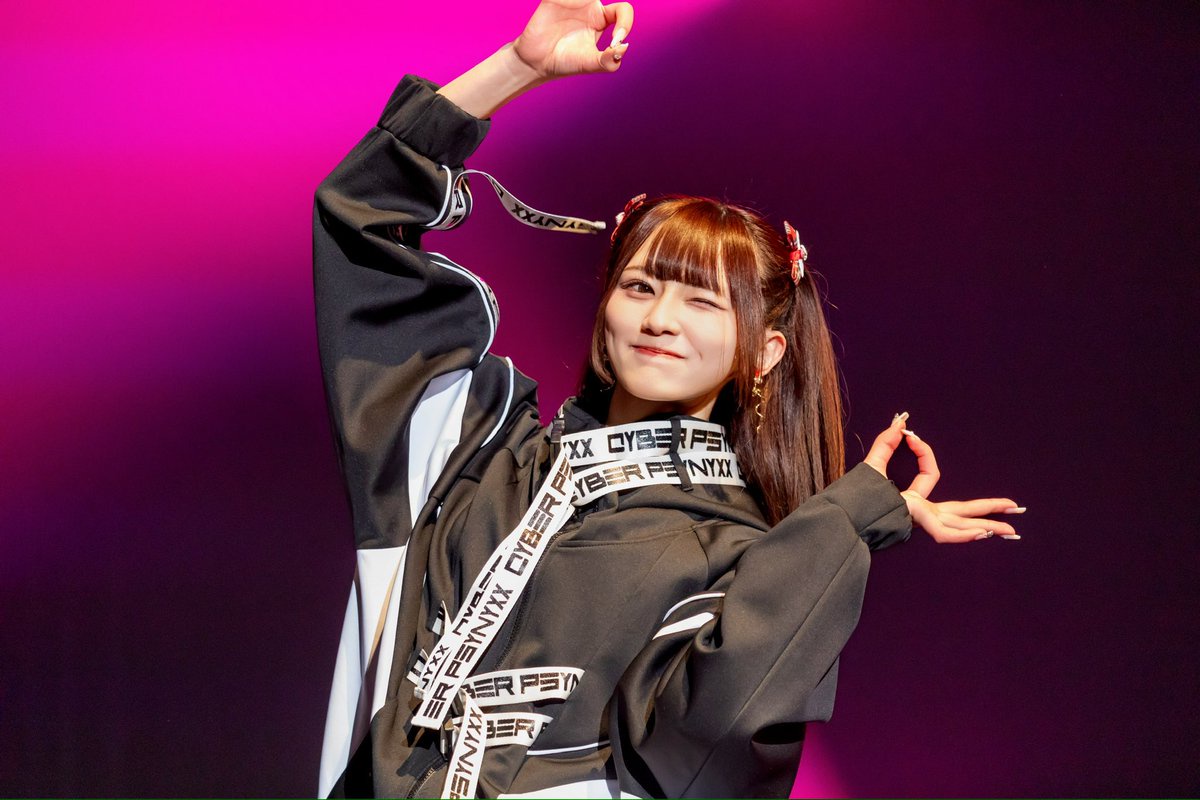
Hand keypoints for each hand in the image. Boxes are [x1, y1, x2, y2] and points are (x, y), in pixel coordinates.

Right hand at [514, 0, 633, 77]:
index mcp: (601, 19)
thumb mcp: (591, 64)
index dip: (625, 23)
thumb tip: (623, 47)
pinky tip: (564, 5)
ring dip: (580, 1)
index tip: (615, 41)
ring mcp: (572, 0)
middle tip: (593, 25)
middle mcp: (588, 6)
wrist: (538, 63)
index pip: (622, 11)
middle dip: (596, 3)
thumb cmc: (566, 62)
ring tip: (577, 21)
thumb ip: (610, 60)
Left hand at [864, 413, 1023, 543]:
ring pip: (962, 525)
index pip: (929, 474)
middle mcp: (923, 514)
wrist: (846, 514)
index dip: (923, 451)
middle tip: (1016, 508)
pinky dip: (964, 534)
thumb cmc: (856, 497)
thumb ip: (886, 443)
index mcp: (913, 501)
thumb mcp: (874, 463)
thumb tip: (900, 422)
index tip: (910, 434)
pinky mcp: (920, 527)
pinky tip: (984, 534)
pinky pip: (945, 533)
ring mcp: (924, 522)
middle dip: (989, 509)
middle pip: (963, 510)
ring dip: (988, 525)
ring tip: (1010, 530)